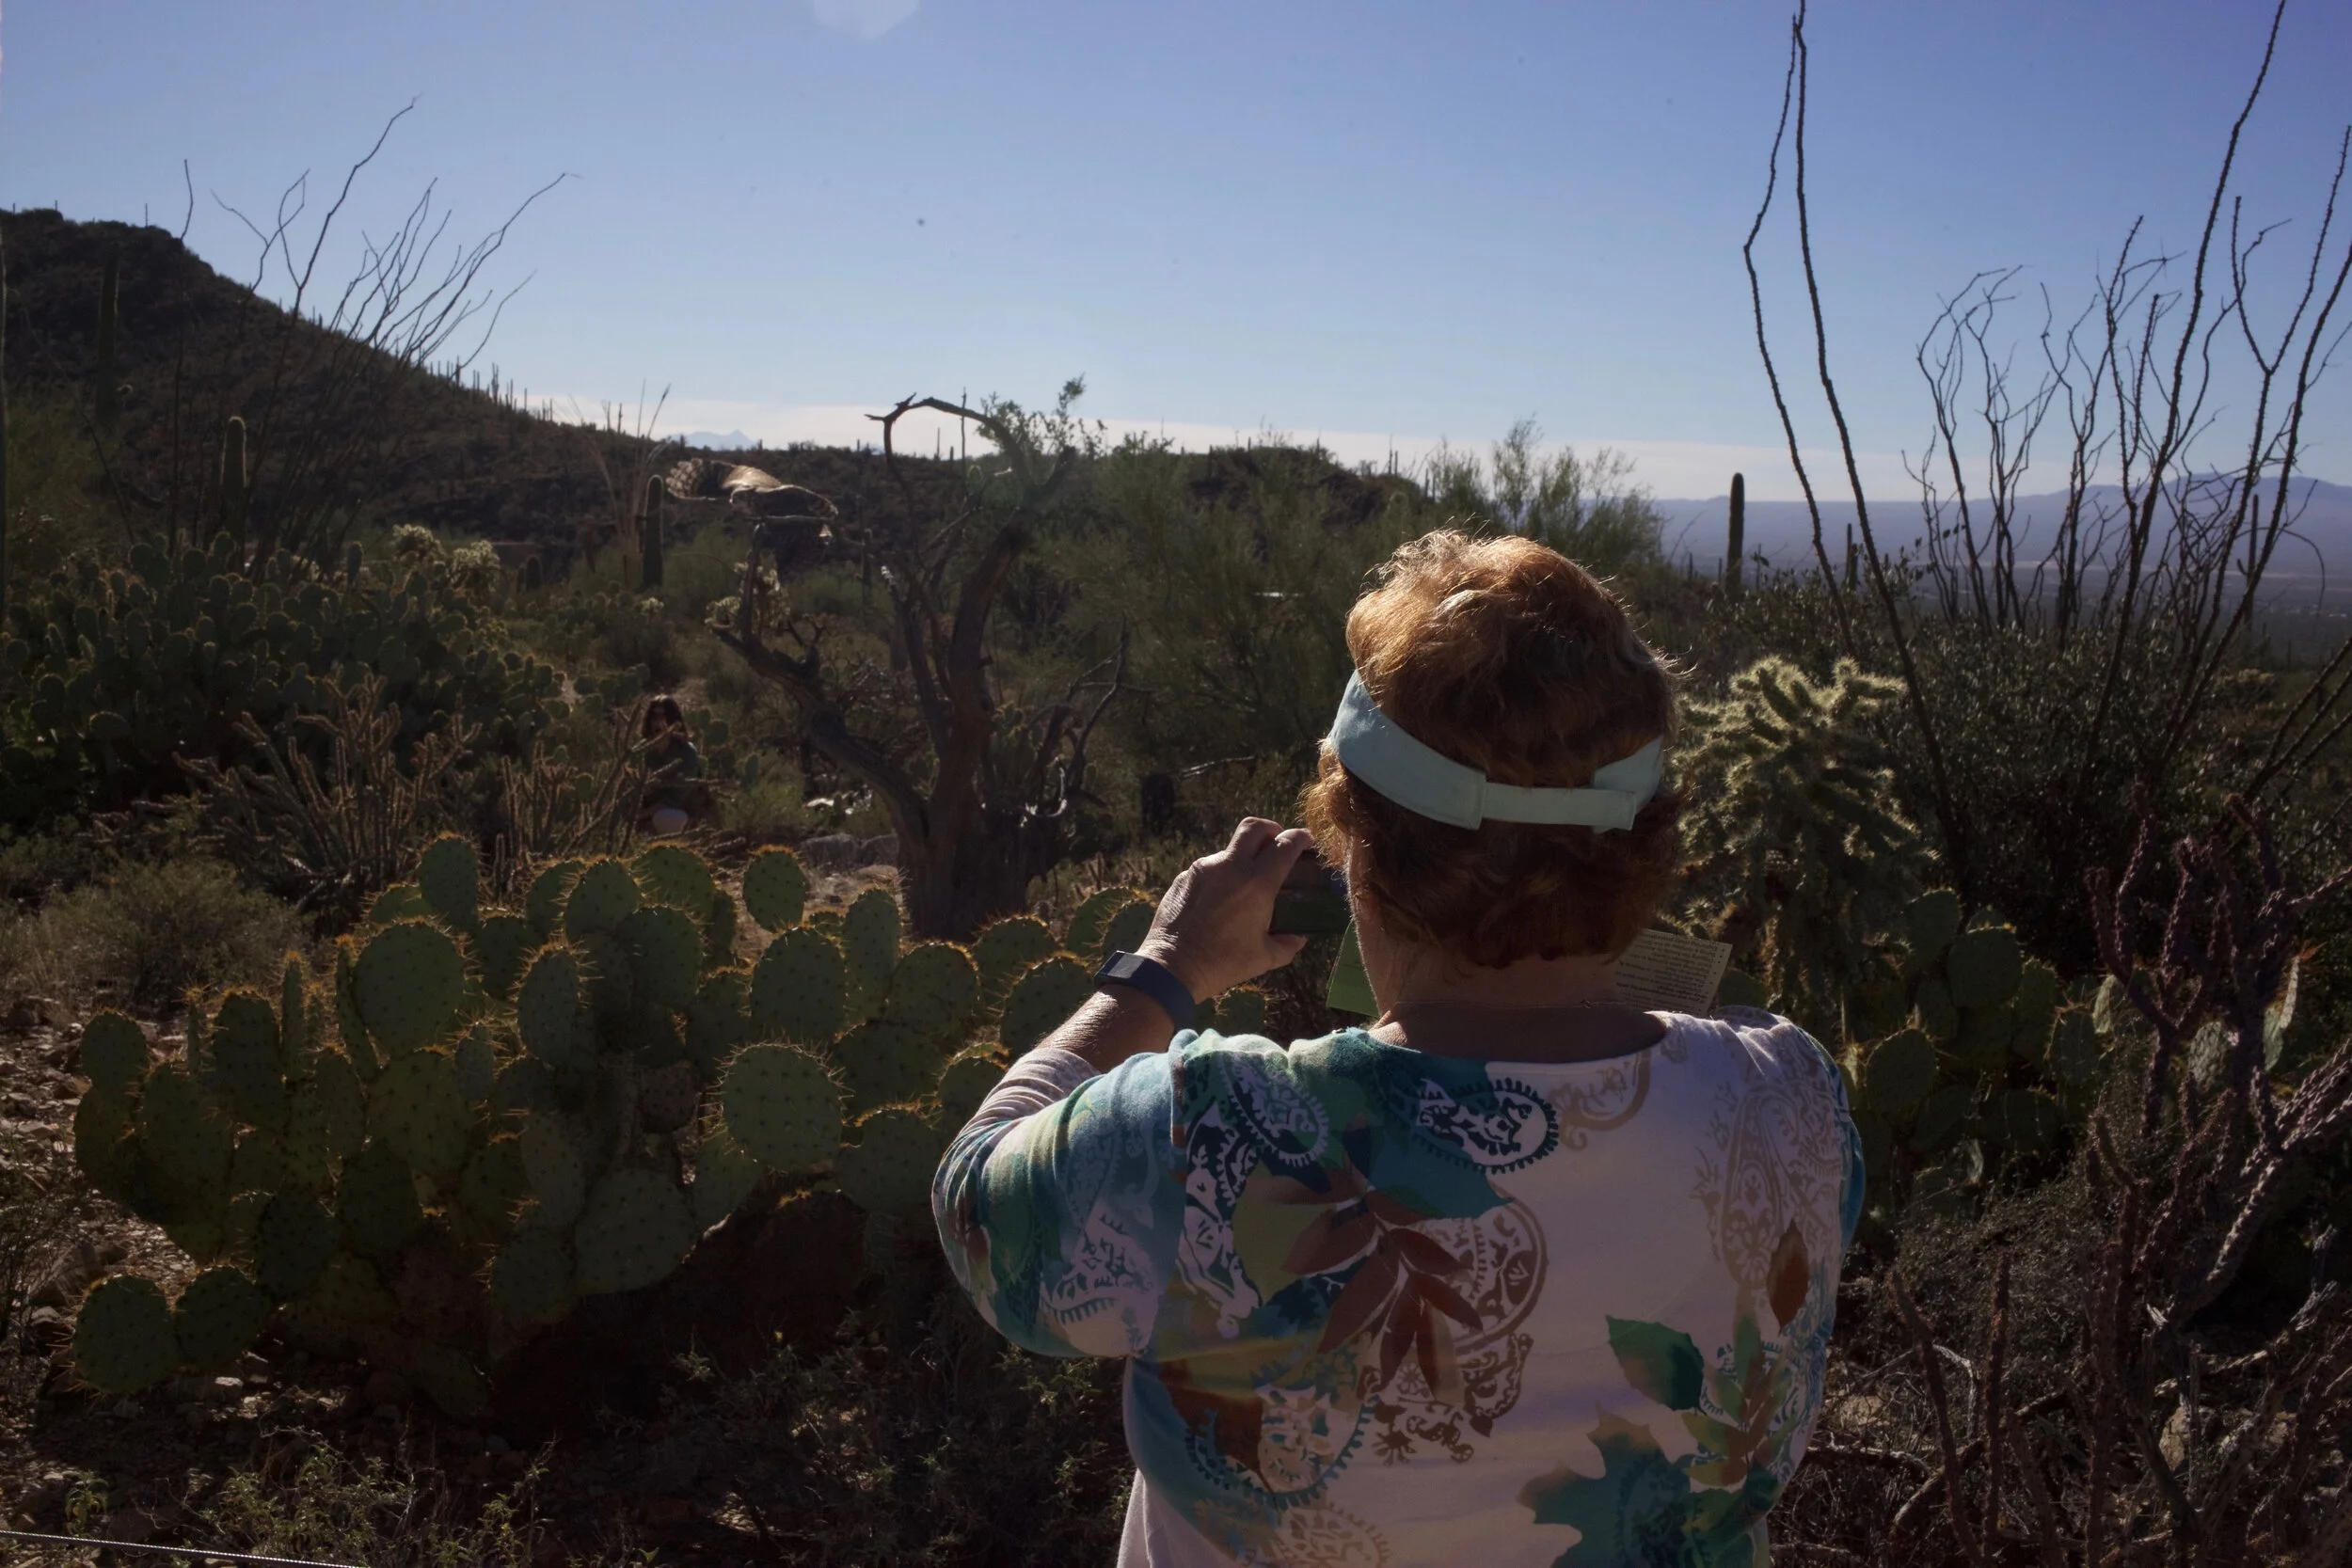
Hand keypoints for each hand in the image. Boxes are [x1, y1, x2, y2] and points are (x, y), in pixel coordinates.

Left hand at [1136, 819, 1314, 1000]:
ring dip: (1242, 860)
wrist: (1173, 967)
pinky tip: (1217, 901)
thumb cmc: (1224, 962)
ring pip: (1229, 851)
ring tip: (1243, 887)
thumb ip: (1287, 944)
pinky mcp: (1184, 877)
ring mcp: (1203, 868)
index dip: (1300, 837)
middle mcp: (1230, 866)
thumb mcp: (1264, 957)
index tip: (1307, 841)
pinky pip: (1208, 870)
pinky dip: (1220, 877)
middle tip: (1276, 843)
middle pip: (1254, 827)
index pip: (1285, 845)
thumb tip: (1299, 938)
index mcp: (1257, 883)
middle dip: (1271, 829)